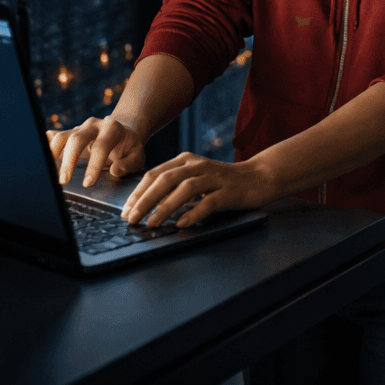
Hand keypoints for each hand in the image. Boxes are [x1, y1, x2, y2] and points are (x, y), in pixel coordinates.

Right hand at [47, 115, 146, 186]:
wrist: (122, 133)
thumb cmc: (129, 147)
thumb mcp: (138, 155)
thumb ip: (129, 163)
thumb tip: (115, 170)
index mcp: (113, 128)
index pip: (102, 146)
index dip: (94, 165)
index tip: (88, 183)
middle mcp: (94, 125)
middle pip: (77, 138)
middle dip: (69, 160)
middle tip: (64, 181)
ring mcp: (80, 128)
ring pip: (63, 136)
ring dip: (54, 153)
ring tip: (49, 171)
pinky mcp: (70, 134)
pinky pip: (56, 136)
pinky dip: (47, 144)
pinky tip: (40, 153)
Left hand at [122, 152, 279, 228]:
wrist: (259, 177)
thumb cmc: (223, 182)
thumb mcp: (195, 179)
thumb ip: (175, 187)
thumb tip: (147, 206)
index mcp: (185, 160)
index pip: (154, 174)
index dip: (137, 193)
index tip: (125, 211)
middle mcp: (197, 165)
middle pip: (165, 180)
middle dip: (144, 200)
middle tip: (131, 219)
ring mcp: (214, 177)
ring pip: (184, 189)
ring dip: (164, 207)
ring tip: (151, 224)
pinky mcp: (229, 191)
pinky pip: (209, 202)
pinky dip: (194, 213)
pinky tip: (182, 224)